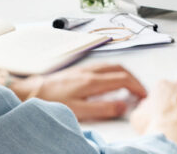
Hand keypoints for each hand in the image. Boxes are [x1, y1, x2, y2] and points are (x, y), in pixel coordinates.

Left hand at [6, 63, 147, 121]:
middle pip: (121, 69)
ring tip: (130, 86)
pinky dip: (115, 72)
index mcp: (93, 80)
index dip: (137, 87)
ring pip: (113, 66)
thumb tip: (123, 105)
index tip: (144, 96)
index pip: (124, 79)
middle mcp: (91, 71)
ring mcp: (85, 68)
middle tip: (141, 91)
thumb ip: (103, 108)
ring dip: (125, 74)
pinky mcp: (79, 70)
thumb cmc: (52, 100)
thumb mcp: (79, 110)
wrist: (32, 91)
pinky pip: (104, 67)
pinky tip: (112, 81)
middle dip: (134, 79)